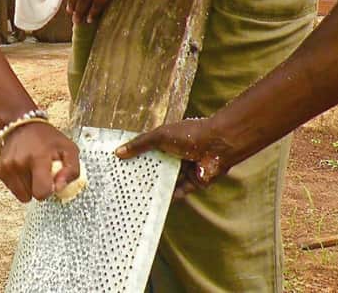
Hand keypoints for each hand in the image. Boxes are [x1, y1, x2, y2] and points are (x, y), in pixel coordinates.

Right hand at [0, 121, 80, 202]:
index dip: (49, 190)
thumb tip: (59, 188)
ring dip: (29, 185)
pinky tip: (24, 168)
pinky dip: (20, 182)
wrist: (22, 123)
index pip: (41, 193)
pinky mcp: (0, 170)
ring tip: (33, 169)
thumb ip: (72, 171)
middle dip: (39, 187)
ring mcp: (7, 167)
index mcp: (37, 158)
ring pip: (22, 194)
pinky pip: (13, 189)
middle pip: (32, 195)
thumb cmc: (48, 138)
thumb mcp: (69, 149)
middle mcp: (18, 163)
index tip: (52, 181)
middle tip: (43, 172)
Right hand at [115, 116, 233, 199]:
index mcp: (167, 141)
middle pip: (157, 168)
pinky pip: (180, 191)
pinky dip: (170, 196)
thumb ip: (140, 145)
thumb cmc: (189, 134)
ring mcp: (185, 169)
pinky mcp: (194, 182)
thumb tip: (118, 153)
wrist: (218, 144)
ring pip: (168, 181)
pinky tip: (155, 202)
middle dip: (144, 176)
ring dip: (156, 188)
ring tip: (137, 197)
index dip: (135, 158)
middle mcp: (175, 155)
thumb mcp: (160, 136)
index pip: (148, 151)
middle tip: (125, 186)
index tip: (120, 167)